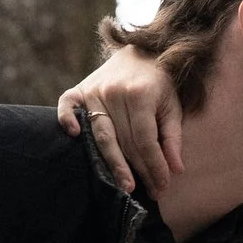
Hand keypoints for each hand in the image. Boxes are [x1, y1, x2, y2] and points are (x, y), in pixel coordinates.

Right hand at [58, 46, 182, 196]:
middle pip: (123, 141)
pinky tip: (75, 136)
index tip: (162, 185)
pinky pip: (67, 105)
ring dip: (112, 162)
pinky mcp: (80, 89)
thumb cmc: (160, 82)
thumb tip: (176, 170)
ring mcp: (94, 91)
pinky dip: (67, 119)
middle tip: (147, 192)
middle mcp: (114, 93)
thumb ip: (173, 137)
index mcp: (139, 94)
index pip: (145, 139)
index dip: (154, 165)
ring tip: (123, 186)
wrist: (141, 50)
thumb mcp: (173, 105)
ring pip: (101, 134)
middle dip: (137, 170)